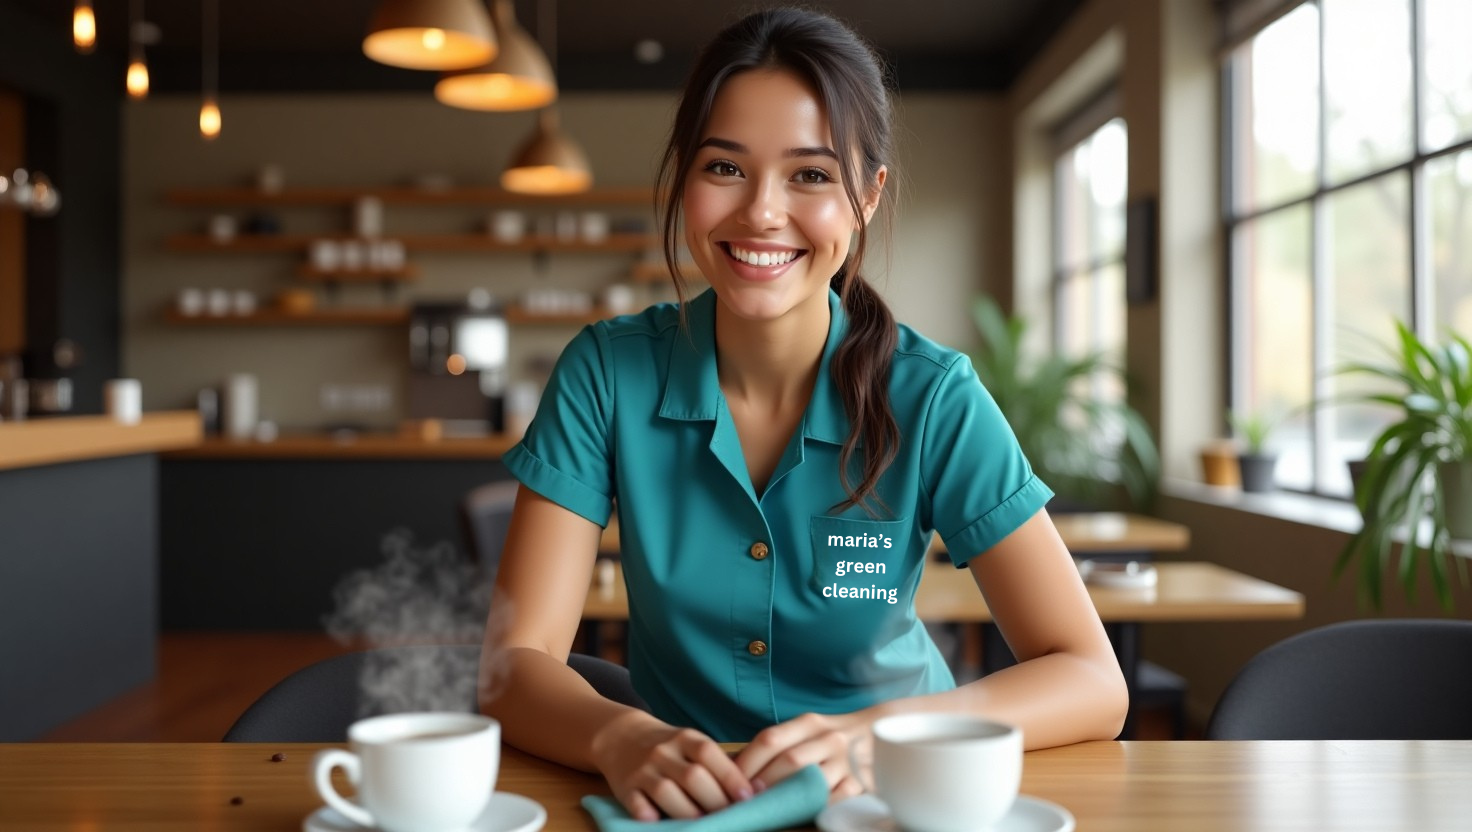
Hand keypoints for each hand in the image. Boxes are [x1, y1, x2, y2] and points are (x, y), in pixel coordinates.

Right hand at [589, 710, 754, 820]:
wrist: (620, 736)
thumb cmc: (669, 747)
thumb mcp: (690, 743)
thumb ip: (714, 762)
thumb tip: (752, 789)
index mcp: (685, 738)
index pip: (709, 754)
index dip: (730, 776)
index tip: (747, 797)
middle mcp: (663, 752)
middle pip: (693, 777)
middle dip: (714, 800)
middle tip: (729, 816)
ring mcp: (643, 769)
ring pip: (666, 792)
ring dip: (687, 811)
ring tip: (704, 823)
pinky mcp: (625, 787)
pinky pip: (636, 803)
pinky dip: (647, 814)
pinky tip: (659, 821)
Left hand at [733, 712, 865, 803]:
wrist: (877, 733)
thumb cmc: (829, 737)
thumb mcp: (806, 730)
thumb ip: (779, 745)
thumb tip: (736, 768)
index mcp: (809, 723)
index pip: (770, 740)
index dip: (746, 762)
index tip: (731, 782)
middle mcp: (829, 738)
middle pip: (788, 761)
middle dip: (761, 784)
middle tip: (742, 801)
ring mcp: (846, 762)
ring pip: (809, 780)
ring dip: (783, 798)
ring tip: (765, 809)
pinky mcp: (860, 783)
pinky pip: (833, 799)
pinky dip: (811, 808)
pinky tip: (796, 814)